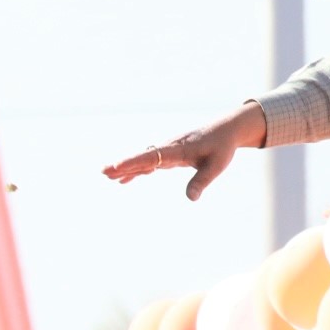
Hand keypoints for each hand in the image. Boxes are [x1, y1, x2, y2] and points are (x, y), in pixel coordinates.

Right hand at [103, 104, 266, 199]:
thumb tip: (191, 199)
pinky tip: (125, 180)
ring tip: (107, 176)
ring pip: (144, 160)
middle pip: (143, 157)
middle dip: (124, 164)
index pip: (153, 156)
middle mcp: (169, 148)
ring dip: (126, 168)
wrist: (226, 130)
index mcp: (179, 149)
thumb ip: (203, 181)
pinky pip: (150, 162)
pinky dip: (137, 170)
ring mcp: (167, 150)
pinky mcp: (169, 154)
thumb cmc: (222, 147)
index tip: (117, 166)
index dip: (134, 162)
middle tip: (104, 171)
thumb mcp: (217, 165)